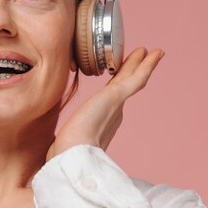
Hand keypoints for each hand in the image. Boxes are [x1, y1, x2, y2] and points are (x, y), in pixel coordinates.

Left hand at [47, 47, 164, 159]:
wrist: (72, 156)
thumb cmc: (66, 153)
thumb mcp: (66, 142)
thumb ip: (65, 141)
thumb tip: (54, 149)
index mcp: (104, 122)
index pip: (113, 97)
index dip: (120, 84)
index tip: (122, 75)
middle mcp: (114, 113)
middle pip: (126, 85)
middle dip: (134, 71)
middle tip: (144, 57)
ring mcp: (117, 105)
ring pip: (134, 80)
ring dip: (142, 64)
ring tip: (152, 52)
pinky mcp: (116, 97)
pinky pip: (136, 78)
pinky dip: (147, 65)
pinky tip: (154, 54)